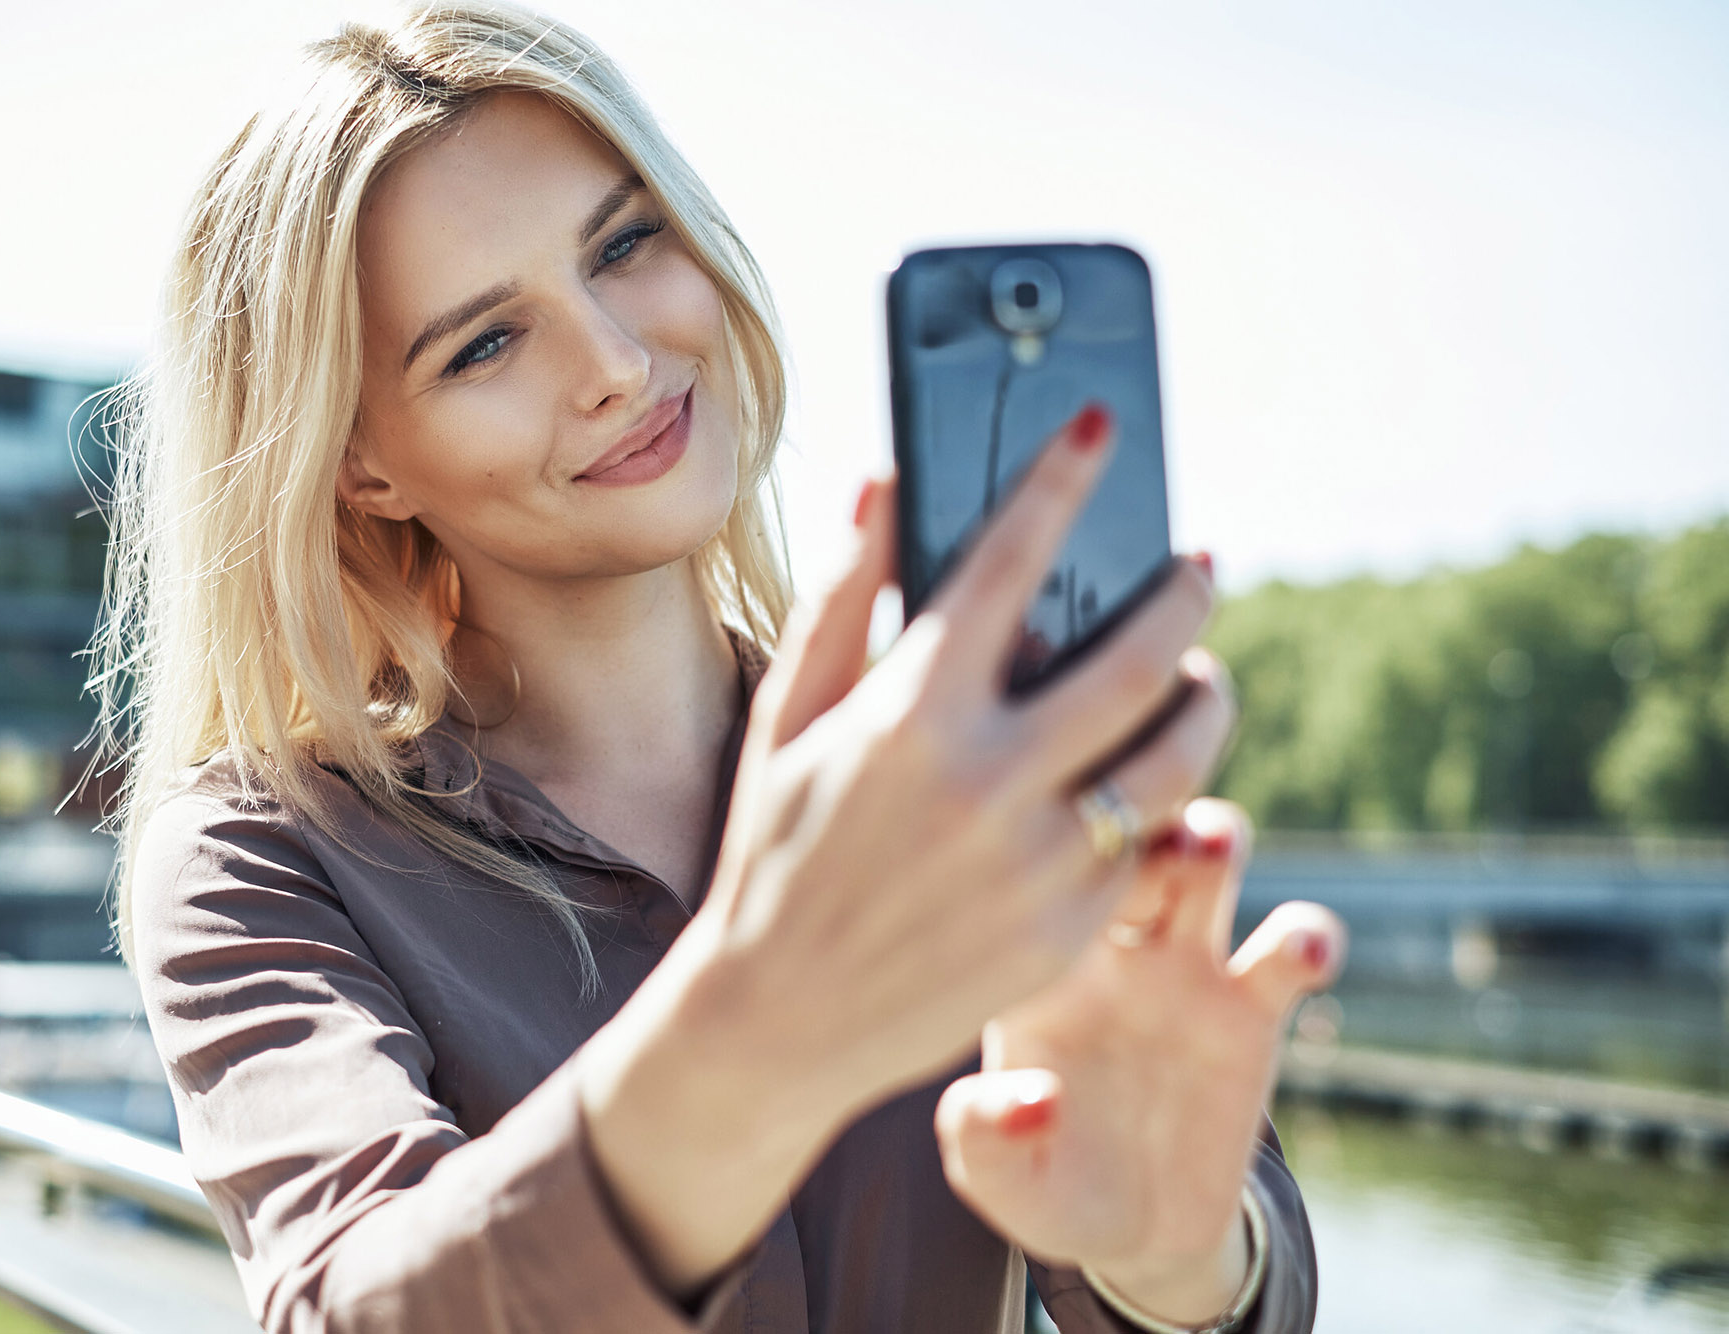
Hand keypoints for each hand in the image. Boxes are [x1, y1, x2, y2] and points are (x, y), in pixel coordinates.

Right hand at [577, 405, 1230, 1293]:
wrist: (775, 1017)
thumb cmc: (771, 849)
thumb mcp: (786, 716)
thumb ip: (840, 597)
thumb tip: (882, 483)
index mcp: (908, 714)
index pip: (1011, 562)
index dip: (1061, 480)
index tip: (1097, 429)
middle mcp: (984, 783)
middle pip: (1136, 660)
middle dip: (1181, 595)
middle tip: (1197, 564)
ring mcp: (1037, 864)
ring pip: (1173, 757)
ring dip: (1202, 697)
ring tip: (1196, 673)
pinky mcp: (1067, 931)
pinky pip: (1145, 842)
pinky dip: (1161, 793)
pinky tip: (1148, 769)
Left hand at [933, 800, 1345, 1323]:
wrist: (1128, 1229)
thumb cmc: (1039, 1182)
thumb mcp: (993, 1176)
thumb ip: (983, 1138)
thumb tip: (1035, 1100)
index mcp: (1022, 961)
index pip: (1016, 871)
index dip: (1025, 841)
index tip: (1032, 841)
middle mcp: (1100, 943)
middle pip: (1110, 835)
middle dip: (1121, 809)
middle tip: (1116, 821)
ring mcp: (1177, 967)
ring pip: (1198, 859)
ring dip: (1209, 834)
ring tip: (1210, 848)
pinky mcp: (1248, 1010)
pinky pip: (1287, 949)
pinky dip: (1307, 936)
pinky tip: (1304, 952)